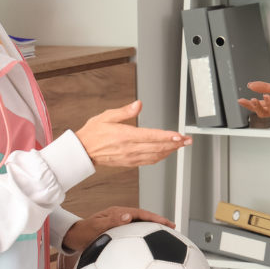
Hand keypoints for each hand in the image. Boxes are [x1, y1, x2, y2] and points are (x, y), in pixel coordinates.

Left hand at [63, 206, 175, 251]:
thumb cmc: (82, 233)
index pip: (141, 214)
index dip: (155, 218)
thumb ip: (111, 221)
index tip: (167, 223)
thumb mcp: (95, 228)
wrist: (72, 237)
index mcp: (118, 213)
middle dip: (159, 222)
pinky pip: (135, 234)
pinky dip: (145, 238)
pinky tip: (149, 248)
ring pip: (140, 226)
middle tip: (173, 228)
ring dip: (153, 231)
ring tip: (166, 237)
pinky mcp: (119, 233)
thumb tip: (129, 215)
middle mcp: (121, 217)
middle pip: (144, 218)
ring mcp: (120, 224)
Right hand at [76, 101, 190, 167]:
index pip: (151, 137)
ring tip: (180, 145)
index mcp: (125, 136)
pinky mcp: (129, 163)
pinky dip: (160, 157)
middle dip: (175, 144)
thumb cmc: (93, 133)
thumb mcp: (106, 116)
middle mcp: (129, 148)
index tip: (179, 136)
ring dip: (170, 151)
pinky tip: (165, 152)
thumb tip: (138, 105)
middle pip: (157, 148)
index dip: (167, 137)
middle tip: (187, 140)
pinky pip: (148, 161)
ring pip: (155, 156)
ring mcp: (130, 157)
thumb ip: (124, 111)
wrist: (83, 151)